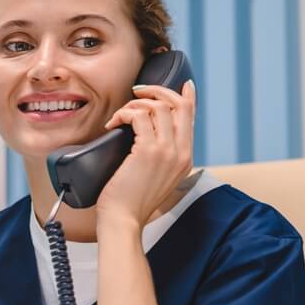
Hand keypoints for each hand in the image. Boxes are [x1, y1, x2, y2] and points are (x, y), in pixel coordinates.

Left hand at [97, 79, 195, 230]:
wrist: (123, 219)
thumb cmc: (130, 200)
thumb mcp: (155, 177)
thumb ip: (160, 156)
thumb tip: (147, 132)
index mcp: (185, 158)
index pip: (191, 118)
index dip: (187, 97)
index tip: (183, 84)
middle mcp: (181, 152)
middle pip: (179, 105)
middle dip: (158, 91)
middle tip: (137, 92)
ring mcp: (167, 151)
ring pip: (158, 107)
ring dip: (134, 104)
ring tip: (120, 116)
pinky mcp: (148, 151)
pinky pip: (139, 116)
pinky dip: (124, 114)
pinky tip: (113, 123)